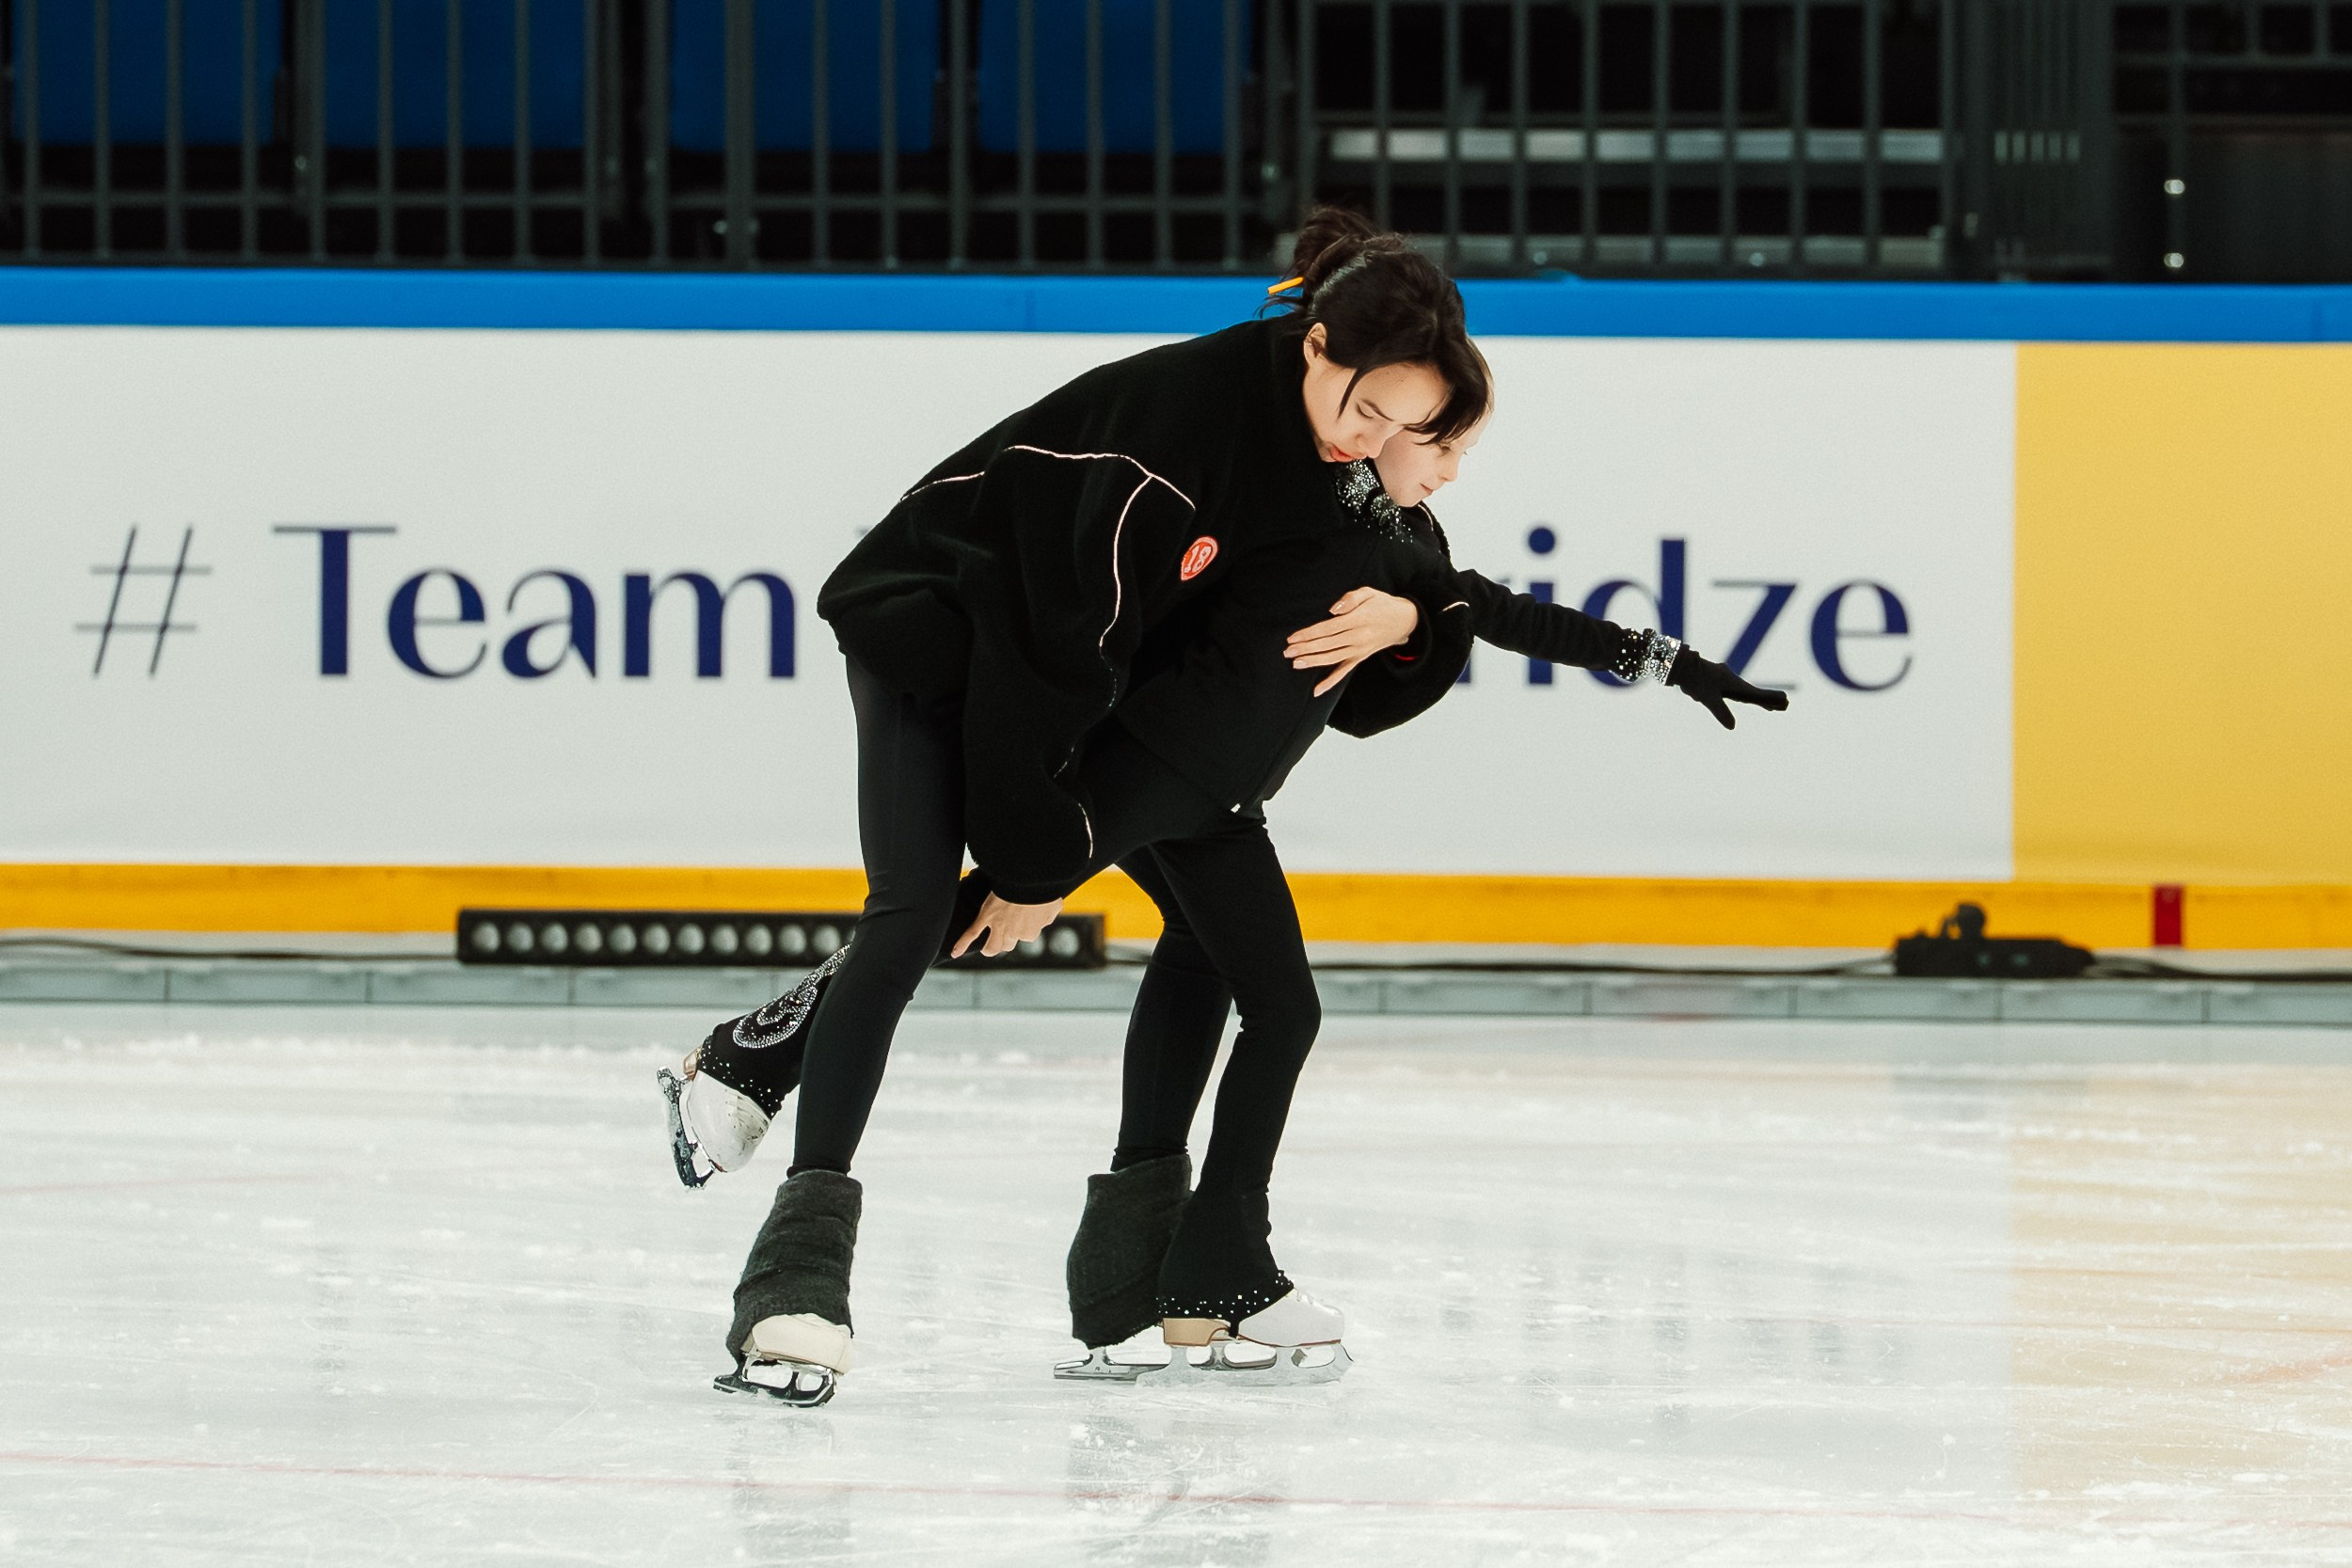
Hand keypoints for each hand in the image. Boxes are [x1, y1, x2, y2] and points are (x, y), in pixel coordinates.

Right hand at [950, 893, 1063, 958]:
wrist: (1031, 879)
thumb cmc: (1045, 890)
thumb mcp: (1054, 906)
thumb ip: (1048, 916)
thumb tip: (1044, 917)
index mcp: (1030, 932)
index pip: (1027, 936)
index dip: (1025, 927)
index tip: (1026, 915)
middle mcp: (1013, 933)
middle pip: (1007, 945)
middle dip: (1008, 941)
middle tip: (1007, 932)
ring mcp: (998, 926)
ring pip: (991, 946)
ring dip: (990, 949)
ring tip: (987, 948)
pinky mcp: (985, 917)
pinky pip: (971, 933)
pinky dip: (962, 944)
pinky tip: (955, 953)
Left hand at [1284, 587, 1419, 696]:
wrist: (1404, 620)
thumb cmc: (1382, 603)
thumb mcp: (1369, 592)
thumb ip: (1350, 598)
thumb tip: (1333, 610)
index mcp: (1358, 620)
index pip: (1327, 629)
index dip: (1309, 634)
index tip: (1292, 637)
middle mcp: (1358, 637)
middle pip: (1327, 644)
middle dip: (1305, 648)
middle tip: (1287, 652)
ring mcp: (1359, 650)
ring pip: (1332, 659)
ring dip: (1313, 662)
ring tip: (1295, 663)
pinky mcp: (1361, 658)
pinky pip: (1344, 672)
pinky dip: (1331, 682)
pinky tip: (1317, 690)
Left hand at [1665, 647, 1791, 729]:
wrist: (1680, 665)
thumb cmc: (1695, 681)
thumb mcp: (1709, 698)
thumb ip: (1721, 712)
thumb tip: (1732, 727)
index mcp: (1733, 684)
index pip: (1755, 694)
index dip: (1770, 699)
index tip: (1784, 701)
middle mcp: (1731, 680)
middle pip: (1752, 693)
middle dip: (1767, 700)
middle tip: (1783, 705)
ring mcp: (1724, 679)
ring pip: (1744, 691)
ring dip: (1757, 698)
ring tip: (1768, 706)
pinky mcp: (1716, 679)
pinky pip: (1734, 690)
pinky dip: (1743, 695)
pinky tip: (1741, 698)